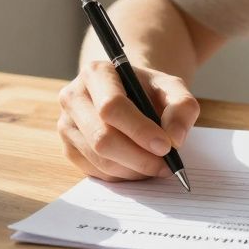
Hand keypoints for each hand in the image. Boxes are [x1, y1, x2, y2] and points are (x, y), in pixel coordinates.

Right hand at [57, 60, 199, 181]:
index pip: (112, 106)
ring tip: (157, 164)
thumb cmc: (148, 90)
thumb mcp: (171, 87)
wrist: (129, 94)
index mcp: (96, 73)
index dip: (139, 130)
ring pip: (100, 160)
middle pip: (102, 138)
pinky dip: (123, 175)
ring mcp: (67, 125)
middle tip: (166, 164)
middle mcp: (74, 97)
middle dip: (139, 157)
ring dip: (134, 169)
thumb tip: (174, 139)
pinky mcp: (69, 149)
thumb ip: (182, 107)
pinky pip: (96, 172)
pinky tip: (139, 165)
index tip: (166, 146)